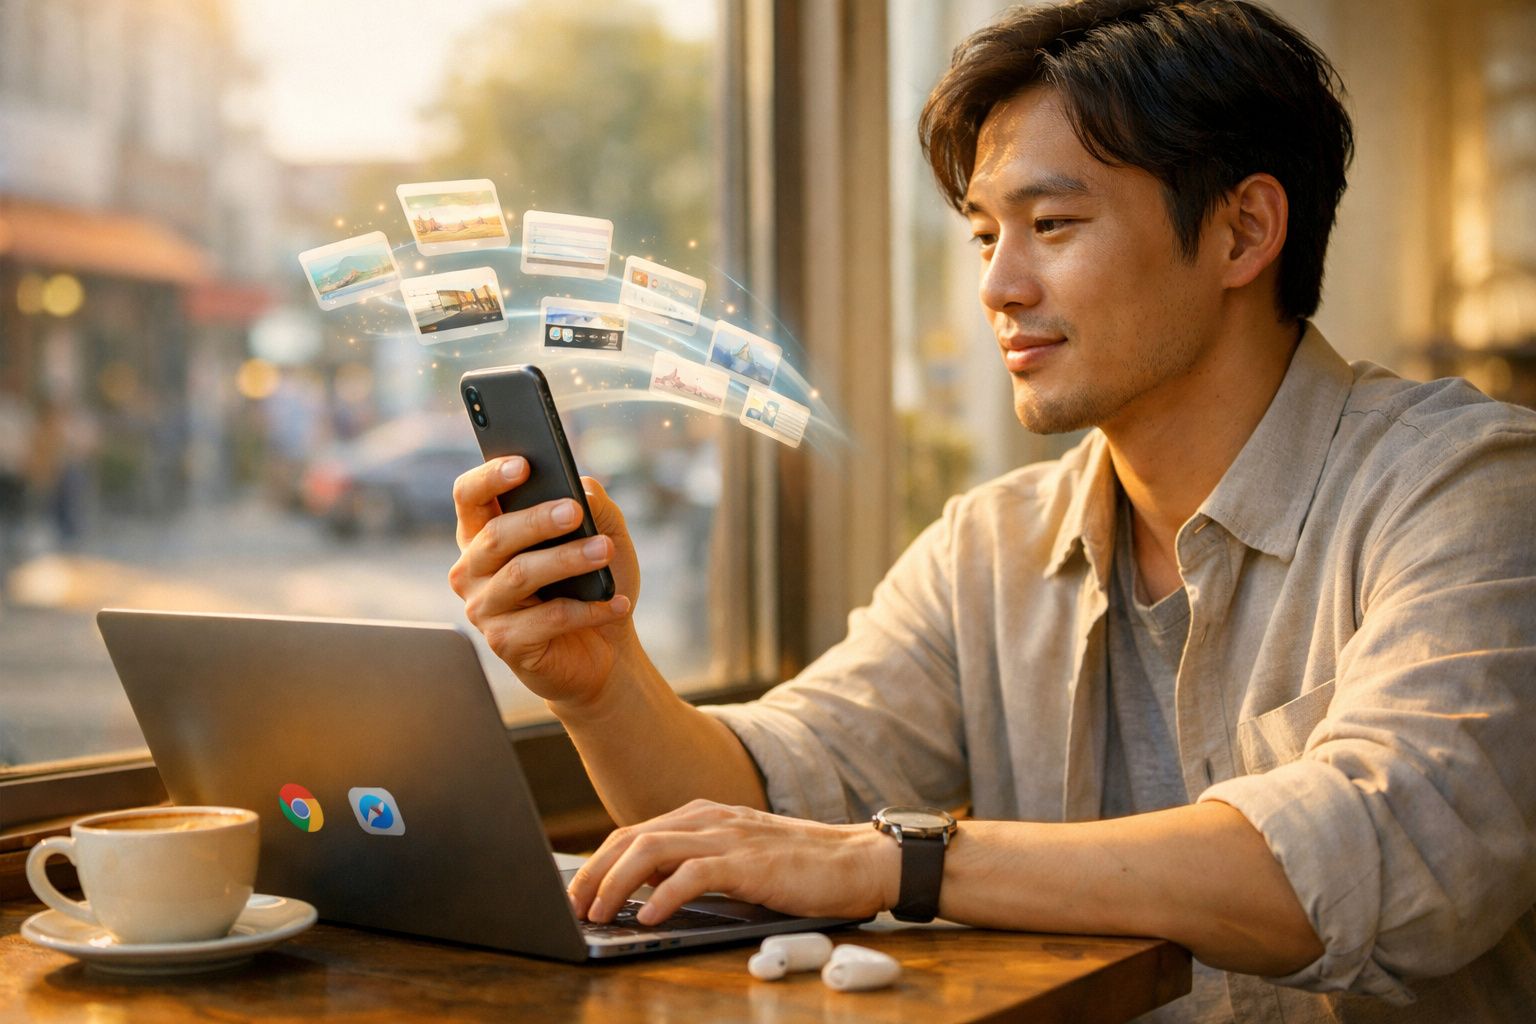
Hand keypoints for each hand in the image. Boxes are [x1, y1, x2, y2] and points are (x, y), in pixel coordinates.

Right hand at [448, 457, 641, 706]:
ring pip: (520, 575)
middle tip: (573, 512)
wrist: (606, 648)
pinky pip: (548, 619)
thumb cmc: (593, 583)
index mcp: (484, 535)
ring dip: (567, 560)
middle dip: (536, 520)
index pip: (470, 497)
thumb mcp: (603, 533)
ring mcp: (483, 609)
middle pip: (495, 535)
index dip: (490, 478)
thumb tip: (580, 490)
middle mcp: (473, 570)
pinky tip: (617, 604)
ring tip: (604, 551)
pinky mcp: (505, 643)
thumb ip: (593, 503)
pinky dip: (588, 610)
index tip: (523, 465)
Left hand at [566, 799, 899, 926]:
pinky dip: (663, 895)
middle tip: (574, 907)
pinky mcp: (749, 862)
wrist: (856, 861)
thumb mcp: (736, 860)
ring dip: (616, 884)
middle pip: (630, 838)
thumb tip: (644, 889)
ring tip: (599, 914)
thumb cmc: (798, 867)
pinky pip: (693, 874)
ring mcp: (729, 837)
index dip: (598, 863)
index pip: (633, 833)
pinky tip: (648, 917)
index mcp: (703, 816)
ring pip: (652, 850)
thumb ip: (693, 865)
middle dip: (594, 873)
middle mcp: (709, 819)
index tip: (577, 892)